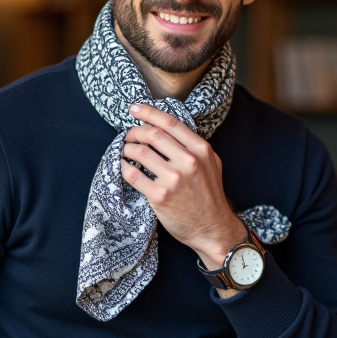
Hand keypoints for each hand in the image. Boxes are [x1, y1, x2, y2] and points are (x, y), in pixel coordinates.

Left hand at [121, 103, 245, 273]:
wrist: (212, 228)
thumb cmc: (209, 195)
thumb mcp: (211, 164)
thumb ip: (193, 146)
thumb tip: (166, 128)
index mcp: (201, 150)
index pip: (169, 122)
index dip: (148, 112)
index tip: (134, 108)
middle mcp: (188, 162)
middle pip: (152, 134)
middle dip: (134, 131)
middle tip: (128, 135)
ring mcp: (174, 180)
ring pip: (140, 152)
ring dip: (127, 149)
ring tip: (125, 151)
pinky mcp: (160, 197)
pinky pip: (133, 175)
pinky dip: (123, 167)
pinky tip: (123, 167)